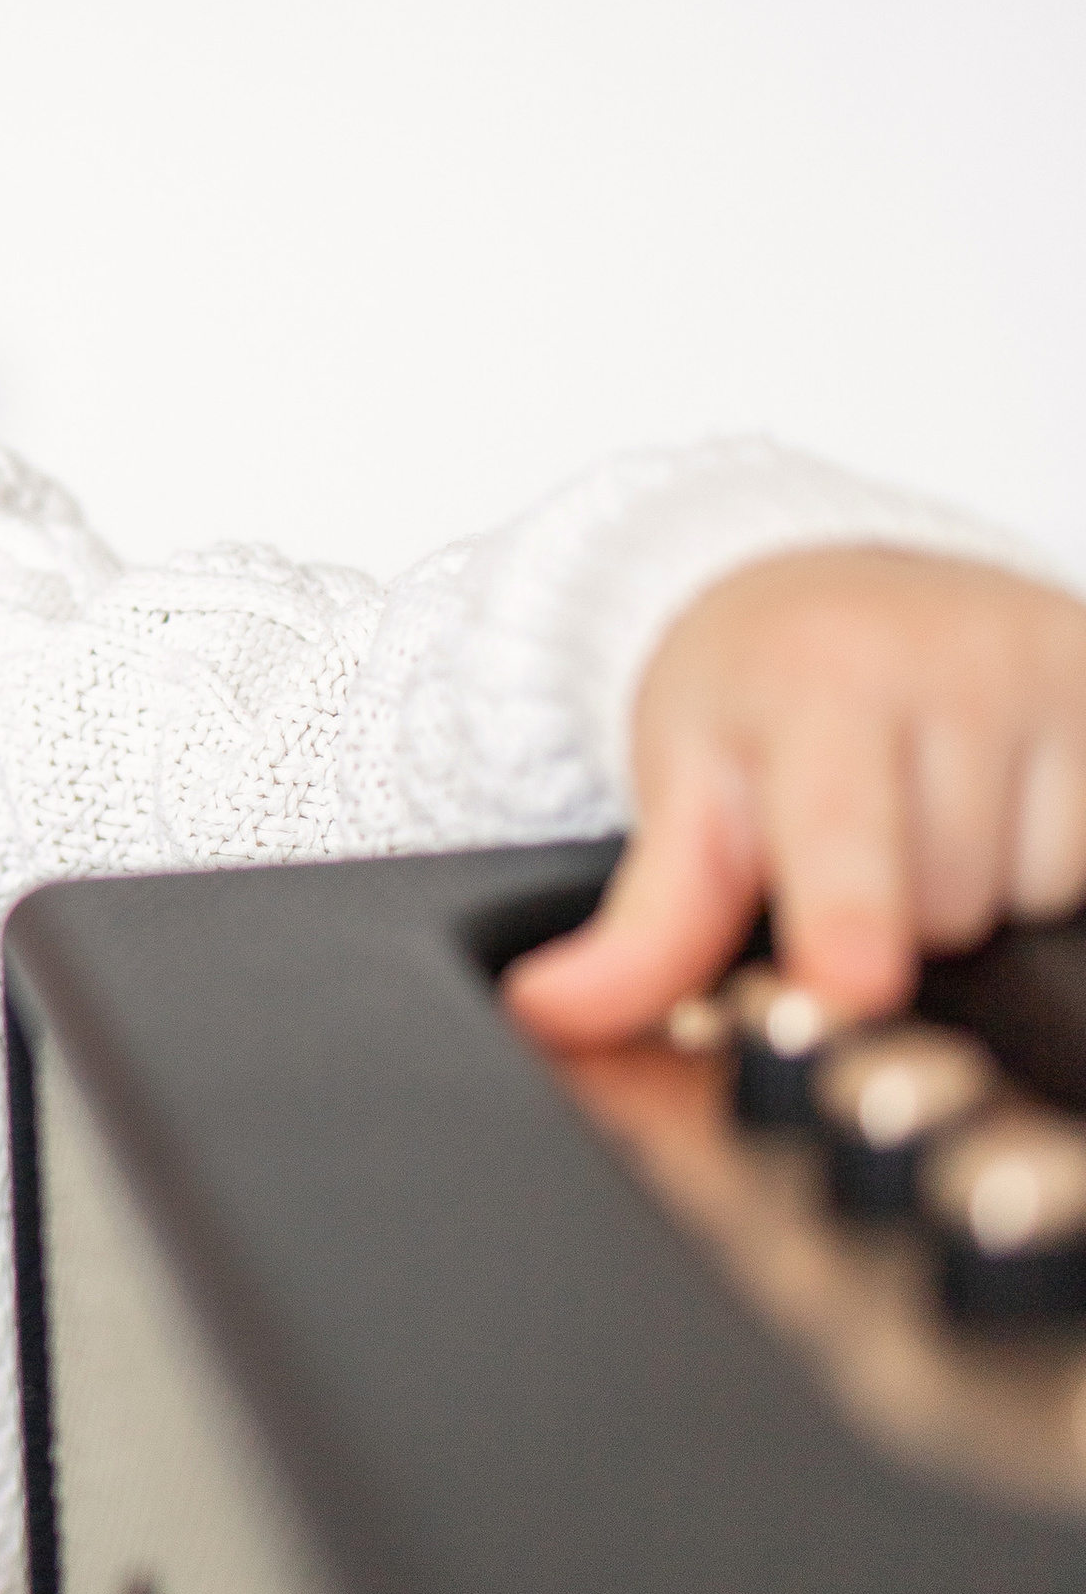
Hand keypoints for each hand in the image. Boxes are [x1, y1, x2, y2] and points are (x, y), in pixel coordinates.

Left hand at [505, 547, 1085, 1050]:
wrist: (839, 582)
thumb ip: (645, 924)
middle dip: (897, 916)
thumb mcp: (684, 792)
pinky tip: (1002, 807)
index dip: (850, 925)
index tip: (848, 986)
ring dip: (987, 889)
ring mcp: (1058, 671)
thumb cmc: (757, 689)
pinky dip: (1051, 858)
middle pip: (946, 905)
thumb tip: (557, 1012)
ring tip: (929, 816)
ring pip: (1037, 892)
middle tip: (857, 843)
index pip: (848, 834)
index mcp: (824, 680)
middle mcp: (958, 659)